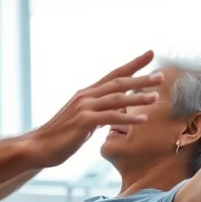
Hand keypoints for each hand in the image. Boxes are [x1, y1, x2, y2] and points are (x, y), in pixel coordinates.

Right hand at [28, 50, 163, 168]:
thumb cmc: (61, 136)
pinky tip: (143, 119)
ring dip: (138, 97)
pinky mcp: (83, 122)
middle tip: (161, 76)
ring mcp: (84, 107)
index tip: (150, 55)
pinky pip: (110, 118)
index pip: (114, 74)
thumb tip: (115, 111)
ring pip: (116, 98)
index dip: (133, 64)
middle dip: (141, 78)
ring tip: (157, 97)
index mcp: (87, 93)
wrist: (39, 147)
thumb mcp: (84, 120)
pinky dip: (128, 117)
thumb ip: (99, 112)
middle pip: (118, 82)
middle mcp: (86, 96)